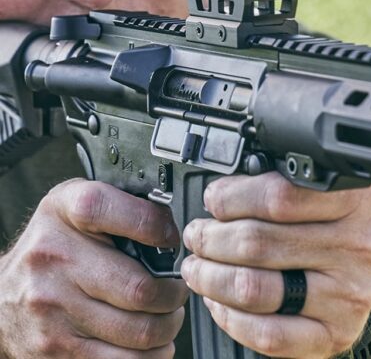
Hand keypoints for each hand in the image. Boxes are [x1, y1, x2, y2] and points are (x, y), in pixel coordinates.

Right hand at [0, 178, 188, 357]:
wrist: (1, 295)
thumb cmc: (53, 245)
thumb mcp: (76, 207)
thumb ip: (121, 204)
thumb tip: (171, 223)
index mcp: (67, 213)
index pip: (129, 216)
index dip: (159, 228)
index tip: (171, 240)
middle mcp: (56, 260)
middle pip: (142, 289)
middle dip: (174, 293)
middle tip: (177, 290)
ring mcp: (53, 311)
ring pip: (140, 332)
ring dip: (167, 327)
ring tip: (167, 316)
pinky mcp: (54, 352)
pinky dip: (149, 356)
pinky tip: (150, 342)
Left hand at [181, 172, 370, 357]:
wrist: (362, 266)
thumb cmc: (334, 221)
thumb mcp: (322, 187)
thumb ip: (279, 182)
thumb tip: (220, 193)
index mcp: (354, 199)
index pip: (278, 197)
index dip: (231, 198)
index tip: (213, 200)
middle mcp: (356, 245)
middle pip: (257, 243)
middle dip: (211, 239)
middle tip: (197, 235)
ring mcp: (348, 292)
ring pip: (254, 288)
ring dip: (211, 278)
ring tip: (198, 267)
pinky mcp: (337, 333)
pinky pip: (269, 333)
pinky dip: (230, 318)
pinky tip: (218, 301)